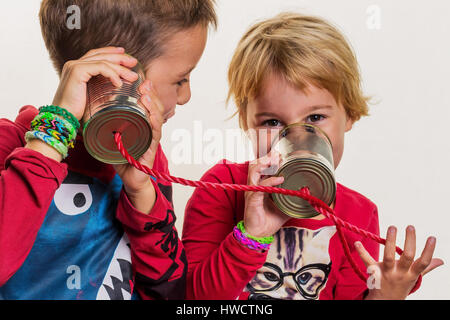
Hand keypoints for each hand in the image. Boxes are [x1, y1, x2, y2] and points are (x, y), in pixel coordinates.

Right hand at [52, 46, 138, 119]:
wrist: (62, 118)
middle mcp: (74, 64)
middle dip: (119, 57)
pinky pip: (100, 67)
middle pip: (100, 55)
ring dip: (120, 68)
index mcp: (77, 69)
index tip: (124, 54)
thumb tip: (121, 87)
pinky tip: (119, 83)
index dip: (110, 52)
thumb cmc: (76, 111)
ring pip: (103, 61)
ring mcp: (74, 66)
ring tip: (132, 76)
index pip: (95, 55)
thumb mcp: (93, 97)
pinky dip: (112, 74)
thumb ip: (103, 88)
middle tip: (133, 62)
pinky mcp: (77, 71)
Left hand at [113, 80, 164, 213]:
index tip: (139, 79)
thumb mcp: (113, 135)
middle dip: (151, 92)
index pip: (147, 103)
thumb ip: (106, 124)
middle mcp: (150, 127)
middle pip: (155, 106)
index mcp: (142, 122)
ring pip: (157, 116)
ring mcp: (152, 137)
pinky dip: (154, 121)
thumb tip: (90, 109)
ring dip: (153, 103)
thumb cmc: (123, 157)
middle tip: (144, 82)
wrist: (130, 178)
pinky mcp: (152, 147)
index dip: (146, 90)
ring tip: (146, 93)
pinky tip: (151, 113)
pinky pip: (155, 132)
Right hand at [243, 152, 289, 237]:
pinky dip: (270, 181)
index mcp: (260, 186)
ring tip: (277, 162)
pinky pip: (260, 187)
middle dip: (268, 158)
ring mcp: (252, 191)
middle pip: (256, 165)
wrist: (259, 234)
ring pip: (254, 171)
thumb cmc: (268, 220)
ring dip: (266, 164)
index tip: (282, 156)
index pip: (262, 167)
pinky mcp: (253, 199)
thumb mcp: (283, 207)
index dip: (270, 160)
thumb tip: (306, 195)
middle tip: (279, 155)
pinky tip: (280, 179)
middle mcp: (254, 186)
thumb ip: (291, 199)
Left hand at [355, 225, 443, 299]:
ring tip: (393, 227)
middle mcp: (400, 273)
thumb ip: (426, 268)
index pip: (423, 262)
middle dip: (410, 241)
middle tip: (410, 226)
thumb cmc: (402, 284)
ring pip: (389, 257)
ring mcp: (386, 273)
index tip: (432, 237)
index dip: (429, 251)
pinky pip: (367, 262)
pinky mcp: (374, 272)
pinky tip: (357, 242)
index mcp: (412, 274)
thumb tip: (441, 261)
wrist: (386, 301)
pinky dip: (362, 252)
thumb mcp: (415, 278)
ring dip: (390, 241)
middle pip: (407, 257)